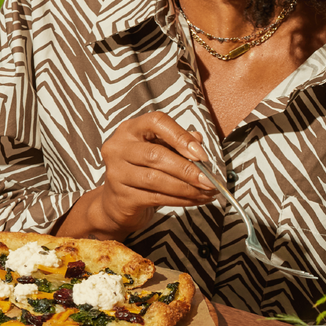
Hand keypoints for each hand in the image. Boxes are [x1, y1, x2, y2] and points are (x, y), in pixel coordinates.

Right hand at [76, 112, 216, 238]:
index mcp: (130, 129)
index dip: (181, 137)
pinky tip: (194, 200)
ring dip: (186, 187)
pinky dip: (180, 200)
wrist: (116, 202)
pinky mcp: (122, 197)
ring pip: (156, 179)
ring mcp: (117, 173)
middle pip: (156, 155)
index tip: (201, 154)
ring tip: (206, 192)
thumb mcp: (158, 149)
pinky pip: (156, 197)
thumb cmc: (141, 170)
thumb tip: (199, 141)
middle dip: (187, 169)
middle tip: (209, 180)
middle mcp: (118, 148)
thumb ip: (177, 142)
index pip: (156, 122)